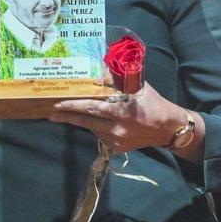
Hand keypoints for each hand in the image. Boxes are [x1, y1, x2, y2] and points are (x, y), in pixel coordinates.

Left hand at [49, 82, 202, 156]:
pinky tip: (96, 121)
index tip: (58, 103)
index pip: (92, 107)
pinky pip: (100, 136)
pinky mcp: (117, 149)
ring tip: (67, 114)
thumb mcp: (137, 86)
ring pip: (92, 129)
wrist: (168, 128)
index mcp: (121, 110)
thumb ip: (116, 79)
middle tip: (52, 112)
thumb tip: (97, 72)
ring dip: (82, 120)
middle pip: (86, 121)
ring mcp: (117, 140)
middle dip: (68, 116)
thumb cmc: (152, 102)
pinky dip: (96, 127)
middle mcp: (117, 127)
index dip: (74, 105)